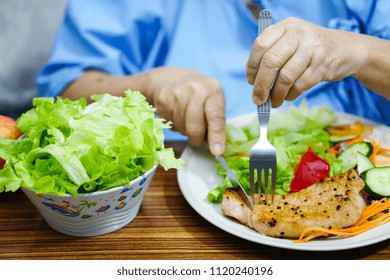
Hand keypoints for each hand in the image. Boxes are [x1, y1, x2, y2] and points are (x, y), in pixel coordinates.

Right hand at [145, 67, 225, 154]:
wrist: (170, 78)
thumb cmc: (198, 95)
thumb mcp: (212, 101)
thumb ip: (215, 121)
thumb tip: (216, 148)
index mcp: (213, 90)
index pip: (216, 116)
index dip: (216, 135)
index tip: (217, 151)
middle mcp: (196, 89)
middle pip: (195, 127)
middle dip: (196, 139)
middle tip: (197, 138)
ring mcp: (177, 92)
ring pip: (181, 128)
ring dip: (184, 131)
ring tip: (186, 120)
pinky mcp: (163, 99)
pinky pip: (169, 123)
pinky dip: (174, 124)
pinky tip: (175, 114)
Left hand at [246, 17, 362, 106]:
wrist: (346, 49)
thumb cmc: (309, 49)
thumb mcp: (291, 40)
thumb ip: (272, 53)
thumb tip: (253, 81)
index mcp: (285, 26)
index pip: (260, 45)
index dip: (252, 66)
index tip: (251, 81)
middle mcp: (298, 33)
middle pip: (271, 62)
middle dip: (261, 85)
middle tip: (257, 99)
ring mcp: (312, 48)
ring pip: (285, 77)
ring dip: (276, 95)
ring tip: (273, 102)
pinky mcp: (323, 65)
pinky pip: (300, 85)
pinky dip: (290, 95)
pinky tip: (287, 97)